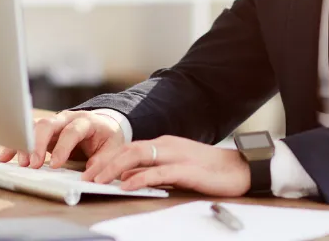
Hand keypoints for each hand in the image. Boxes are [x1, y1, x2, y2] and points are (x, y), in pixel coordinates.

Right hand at [0, 110, 124, 169]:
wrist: (105, 125)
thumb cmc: (107, 138)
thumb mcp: (113, 149)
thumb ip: (102, 162)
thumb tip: (89, 177)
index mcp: (86, 121)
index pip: (72, 131)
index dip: (63, 147)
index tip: (55, 165)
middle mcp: (67, 119)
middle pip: (47, 125)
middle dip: (38, 144)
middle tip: (33, 164)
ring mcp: (54, 124)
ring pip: (34, 128)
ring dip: (25, 145)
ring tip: (22, 164)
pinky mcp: (44, 132)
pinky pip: (26, 134)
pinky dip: (15, 144)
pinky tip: (5, 157)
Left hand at [82, 135, 250, 196]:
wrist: (241, 168)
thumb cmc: (210, 170)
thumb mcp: (176, 169)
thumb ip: (153, 172)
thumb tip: (127, 180)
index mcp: (164, 144)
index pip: (128, 148)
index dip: (107, 159)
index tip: (90, 171)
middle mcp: (167, 145)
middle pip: (128, 150)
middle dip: (104, 162)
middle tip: (87, 177)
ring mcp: (177, 155)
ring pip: (138, 156)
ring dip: (115, 168)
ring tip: (98, 180)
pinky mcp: (187, 169)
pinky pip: (158, 172)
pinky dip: (139, 178)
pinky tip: (126, 185)